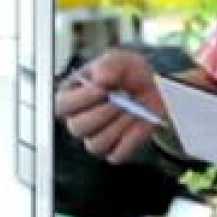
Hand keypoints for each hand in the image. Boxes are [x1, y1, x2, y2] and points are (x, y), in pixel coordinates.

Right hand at [54, 49, 164, 163]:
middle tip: (122, 100)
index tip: (103, 89)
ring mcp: (95, 138)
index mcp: (71, 97)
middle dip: (103, 113)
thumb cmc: (128, 74)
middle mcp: (78, 121)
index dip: (82, 99)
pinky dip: (131, 140)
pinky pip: (117, 155)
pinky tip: (139, 122)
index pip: (63, 106)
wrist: (153, 86)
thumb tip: (101, 80)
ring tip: (133, 109)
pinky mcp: (115, 149)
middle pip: (78, 128)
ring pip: (96, 144)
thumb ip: (108, 66)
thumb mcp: (119, 60)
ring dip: (118, 126)